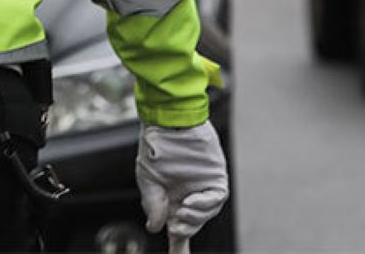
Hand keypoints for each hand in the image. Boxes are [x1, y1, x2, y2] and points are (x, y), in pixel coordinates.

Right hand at [136, 121, 228, 253]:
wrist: (167, 123)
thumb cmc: (156, 147)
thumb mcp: (148, 181)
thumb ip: (153, 205)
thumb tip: (156, 228)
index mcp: (172, 198)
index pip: (178, 227)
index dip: (179, 245)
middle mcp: (189, 194)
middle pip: (192, 223)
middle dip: (185, 229)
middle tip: (176, 226)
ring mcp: (204, 186)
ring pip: (205, 214)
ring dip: (194, 218)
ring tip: (182, 211)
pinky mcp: (215, 176)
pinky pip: (216, 198)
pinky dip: (205, 204)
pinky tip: (192, 201)